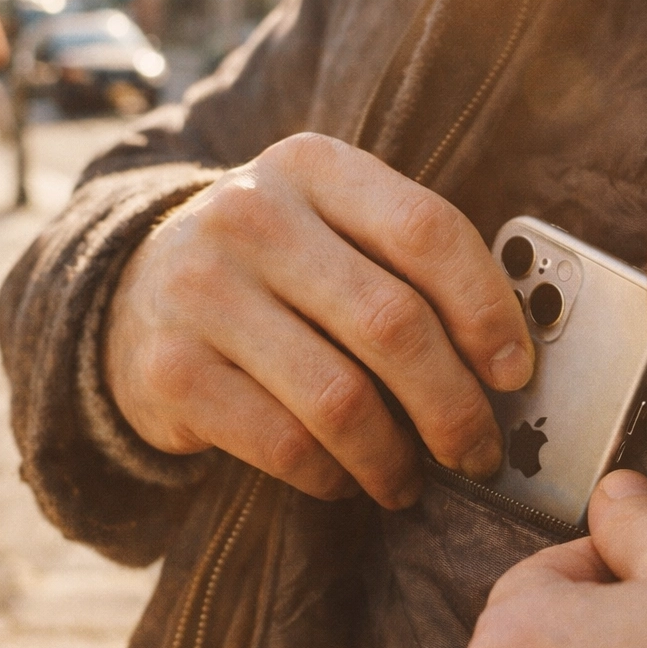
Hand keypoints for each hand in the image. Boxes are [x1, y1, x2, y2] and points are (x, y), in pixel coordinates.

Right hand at [104, 133, 533, 508]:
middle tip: (478, 451)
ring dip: (395, 458)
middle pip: (393, 323)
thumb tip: (508, 359)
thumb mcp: (331, 227)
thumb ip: (407, 264)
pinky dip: (331, 476)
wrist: (132, 290)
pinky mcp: (170, 369)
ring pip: (341, 398)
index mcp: (313, 167)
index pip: (427, 231)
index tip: (514, 372)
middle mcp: (252, 215)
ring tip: (411, 480)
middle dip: (453, 405)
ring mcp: (202, 290)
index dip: (487, 310)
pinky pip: (283, 444)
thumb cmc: (273, 268)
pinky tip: (346, 479)